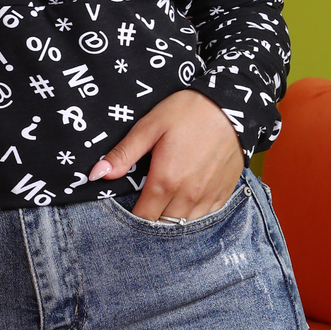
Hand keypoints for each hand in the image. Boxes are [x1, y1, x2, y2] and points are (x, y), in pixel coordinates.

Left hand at [88, 90, 242, 221]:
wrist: (233, 105)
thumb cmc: (188, 112)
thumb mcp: (150, 127)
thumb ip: (123, 154)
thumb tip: (97, 175)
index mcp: (166, 181)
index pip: (143, 217)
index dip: (133, 215)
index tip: (130, 203)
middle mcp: (188, 195)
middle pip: (163, 224)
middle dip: (152, 216)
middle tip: (147, 199)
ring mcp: (209, 196)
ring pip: (185, 223)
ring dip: (173, 217)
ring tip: (166, 199)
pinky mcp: (224, 192)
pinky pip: (206, 215)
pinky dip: (194, 212)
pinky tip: (188, 196)